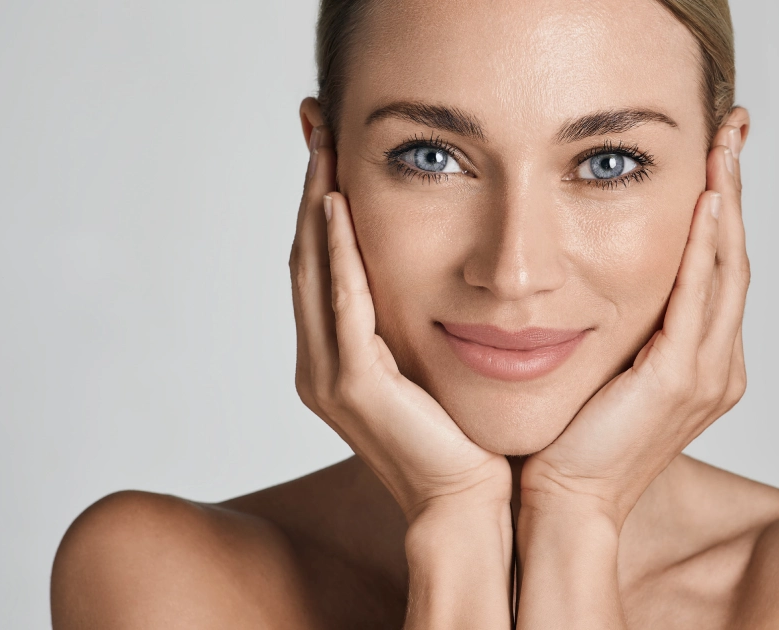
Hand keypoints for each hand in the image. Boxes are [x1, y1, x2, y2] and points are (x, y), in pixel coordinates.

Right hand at [289, 125, 510, 522]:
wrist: (471, 504)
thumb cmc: (462, 438)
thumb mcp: (432, 364)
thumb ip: (413, 322)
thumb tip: (435, 271)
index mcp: (336, 360)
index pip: (320, 265)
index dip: (318, 204)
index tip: (328, 148)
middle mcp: (320, 365)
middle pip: (306, 258)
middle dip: (310, 188)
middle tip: (316, 126)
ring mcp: (330, 377)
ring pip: (314, 272)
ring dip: (316, 206)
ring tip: (324, 148)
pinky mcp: (356, 387)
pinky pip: (343, 305)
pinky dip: (338, 254)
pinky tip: (338, 207)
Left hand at [520, 126, 749, 527]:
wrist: (563, 501)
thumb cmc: (574, 439)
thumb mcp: (609, 369)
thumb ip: (627, 327)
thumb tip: (605, 277)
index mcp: (703, 362)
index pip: (719, 269)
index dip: (722, 208)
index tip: (717, 153)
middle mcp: (718, 365)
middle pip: (734, 258)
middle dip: (735, 189)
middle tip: (732, 128)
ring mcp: (706, 374)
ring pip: (726, 270)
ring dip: (726, 203)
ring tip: (723, 146)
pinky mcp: (680, 381)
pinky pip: (697, 298)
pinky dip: (703, 247)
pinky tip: (703, 201)